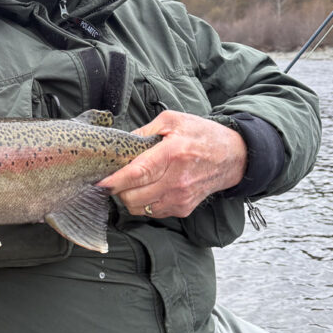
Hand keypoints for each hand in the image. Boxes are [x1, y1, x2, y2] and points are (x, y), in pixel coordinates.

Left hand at [99, 110, 246, 218]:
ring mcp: (180, 197)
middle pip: (133, 196)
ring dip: (128, 198)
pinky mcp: (183, 208)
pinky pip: (152, 212)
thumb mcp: (173, 120)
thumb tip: (121, 144)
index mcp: (172, 154)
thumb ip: (144, 131)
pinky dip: (143, 203)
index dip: (114, 181)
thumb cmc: (202, 135)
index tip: (99, 183)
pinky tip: (147, 189)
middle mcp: (176, 180)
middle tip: (116, 178)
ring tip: (131, 184)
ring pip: (139, 208)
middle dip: (118, 189)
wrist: (233, 157)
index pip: (136, 173)